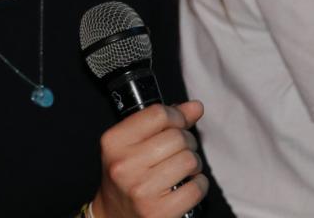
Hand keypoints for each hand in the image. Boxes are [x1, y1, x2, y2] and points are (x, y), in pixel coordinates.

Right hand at [91, 100, 207, 217]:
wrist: (114, 215)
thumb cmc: (127, 174)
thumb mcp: (133, 142)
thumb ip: (163, 121)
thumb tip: (196, 106)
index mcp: (114, 141)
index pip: (157, 114)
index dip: (176, 116)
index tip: (178, 124)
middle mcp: (124, 165)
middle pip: (177, 137)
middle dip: (187, 141)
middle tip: (181, 150)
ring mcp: (141, 190)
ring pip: (189, 160)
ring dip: (194, 163)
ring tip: (183, 168)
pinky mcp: (159, 212)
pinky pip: (196, 188)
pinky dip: (199, 185)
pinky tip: (188, 185)